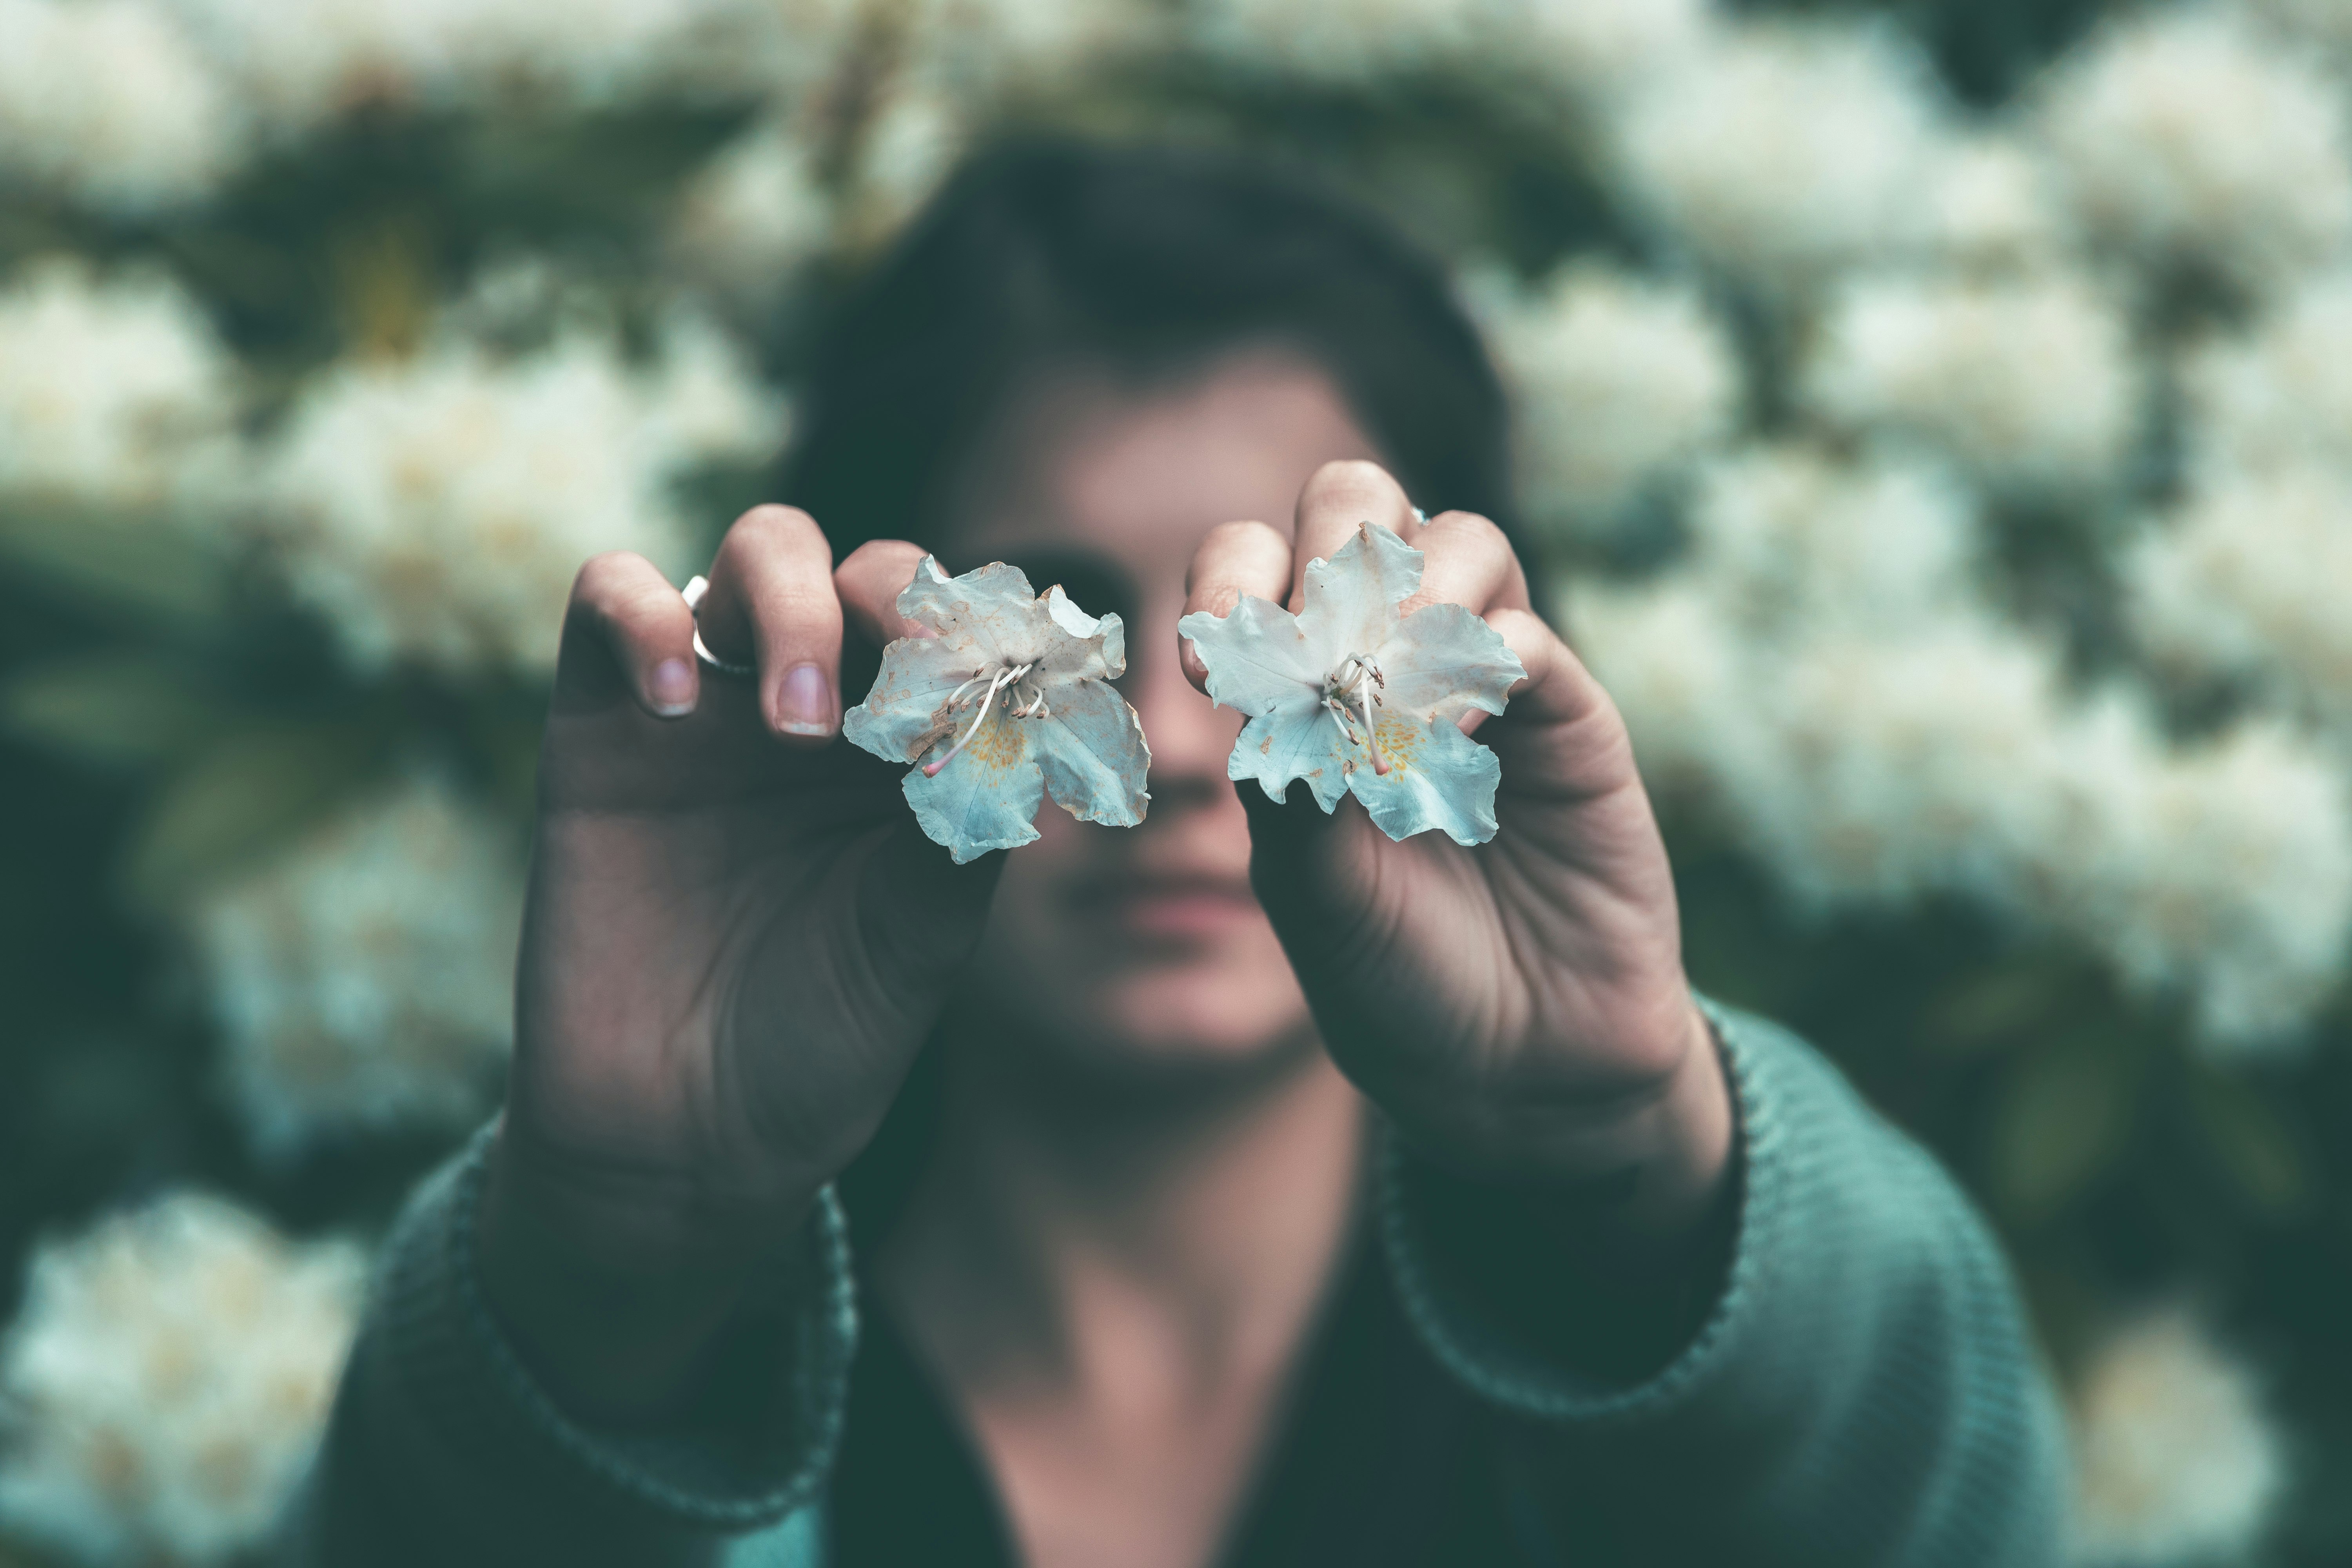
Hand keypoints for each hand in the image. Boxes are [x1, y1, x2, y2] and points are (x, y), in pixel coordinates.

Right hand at [479, 507, 988, 1416]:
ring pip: (759, 551)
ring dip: (795, 604)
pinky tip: (676, 701)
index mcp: (916, 749)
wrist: (686, 1141)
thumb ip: (968, 821)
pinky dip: (643, 619)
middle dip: (899, 600)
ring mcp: (715, 706)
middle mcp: (825, 709)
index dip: (989, 632)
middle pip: (867, 569)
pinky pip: (608, 595)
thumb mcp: (922, 935)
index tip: (1007, 682)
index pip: (964, 629)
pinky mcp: (602, 725)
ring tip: (798, 724)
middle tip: (902, 693)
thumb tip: (1023, 713)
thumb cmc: (819, 1037)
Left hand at [1180, 463, 1731, 1238]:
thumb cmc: (1394, 978)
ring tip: (1386, 684)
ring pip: (1459, 540)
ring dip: (1410, 593)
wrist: (1515, 1070)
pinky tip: (1446, 734)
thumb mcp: (1310, 888)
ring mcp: (1486, 680)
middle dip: (1328, 544)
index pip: (1257, 567)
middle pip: (1361, 506)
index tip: (1202, 664)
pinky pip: (1528, 636)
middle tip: (1314, 636)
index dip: (1228, 580)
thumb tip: (1288, 677)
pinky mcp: (1573, 718)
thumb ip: (1290, 779)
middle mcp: (1393, 661)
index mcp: (1304, 690)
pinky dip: (1478, 664)